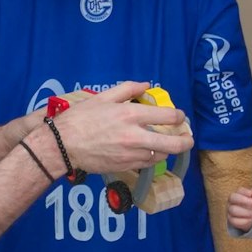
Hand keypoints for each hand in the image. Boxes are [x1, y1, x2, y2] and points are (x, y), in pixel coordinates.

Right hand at [49, 81, 191, 174]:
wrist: (62, 146)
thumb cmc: (80, 119)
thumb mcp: (102, 97)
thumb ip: (127, 89)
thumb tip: (145, 85)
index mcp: (131, 115)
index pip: (168, 117)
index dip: (179, 117)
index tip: (179, 117)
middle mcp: (136, 137)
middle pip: (173, 144)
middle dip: (186, 141)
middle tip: (188, 138)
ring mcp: (131, 155)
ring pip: (160, 155)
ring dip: (166, 149)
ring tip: (165, 144)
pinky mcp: (125, 167)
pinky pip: (146, 164)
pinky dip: (151, 158)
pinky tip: (148, 152)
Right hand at [227, 186, 251, 231]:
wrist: (249, 216)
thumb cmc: (250, 205)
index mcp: (237, 194)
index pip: (239, 190)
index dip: (244, 191)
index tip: (251, 193)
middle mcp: (231, 201)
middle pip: (232, 198)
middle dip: (242, 199)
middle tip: (251, 202)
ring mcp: (230, 210)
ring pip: (233, 210)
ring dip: (245, 212)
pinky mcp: (231, 219)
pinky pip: (234, 220)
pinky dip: (243, 220)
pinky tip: (250, 219)